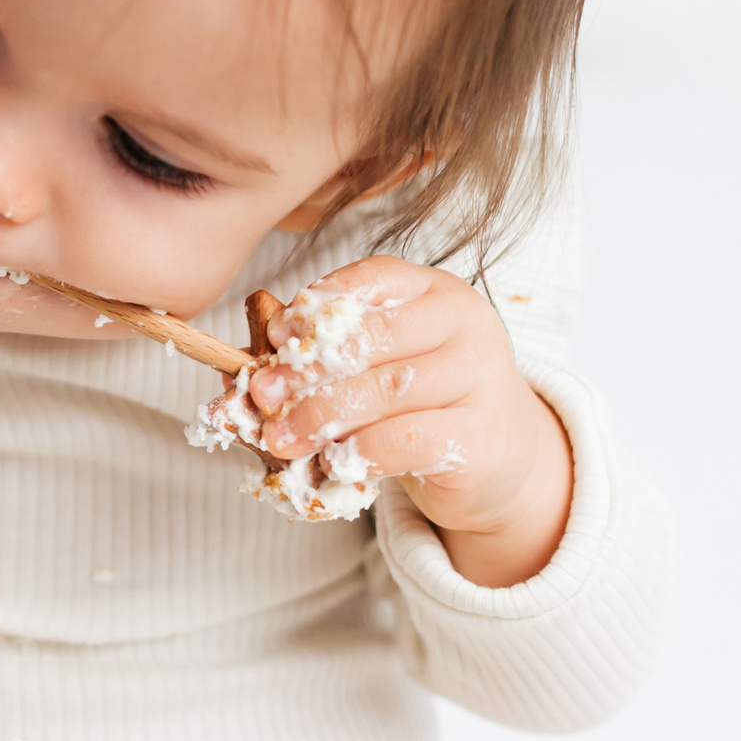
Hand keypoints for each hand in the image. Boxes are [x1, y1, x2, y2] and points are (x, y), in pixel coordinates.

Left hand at [250, 256, 572, 587]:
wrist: (500, 458)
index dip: (318, 305)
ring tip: (281, 439)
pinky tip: (332, 462)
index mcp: (435, 291)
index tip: (274, 336)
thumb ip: (327, 356)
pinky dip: (360, 453)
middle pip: (373, 337)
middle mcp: (465, 324)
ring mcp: (480, 379)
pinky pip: (406, 441)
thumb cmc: (425, 400)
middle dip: (308, 369)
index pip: (373, 279)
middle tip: (263, 395)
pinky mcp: (481, 437)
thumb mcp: (383, 362)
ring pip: (386, 391)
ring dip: (322, 417)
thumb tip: (241, 372)